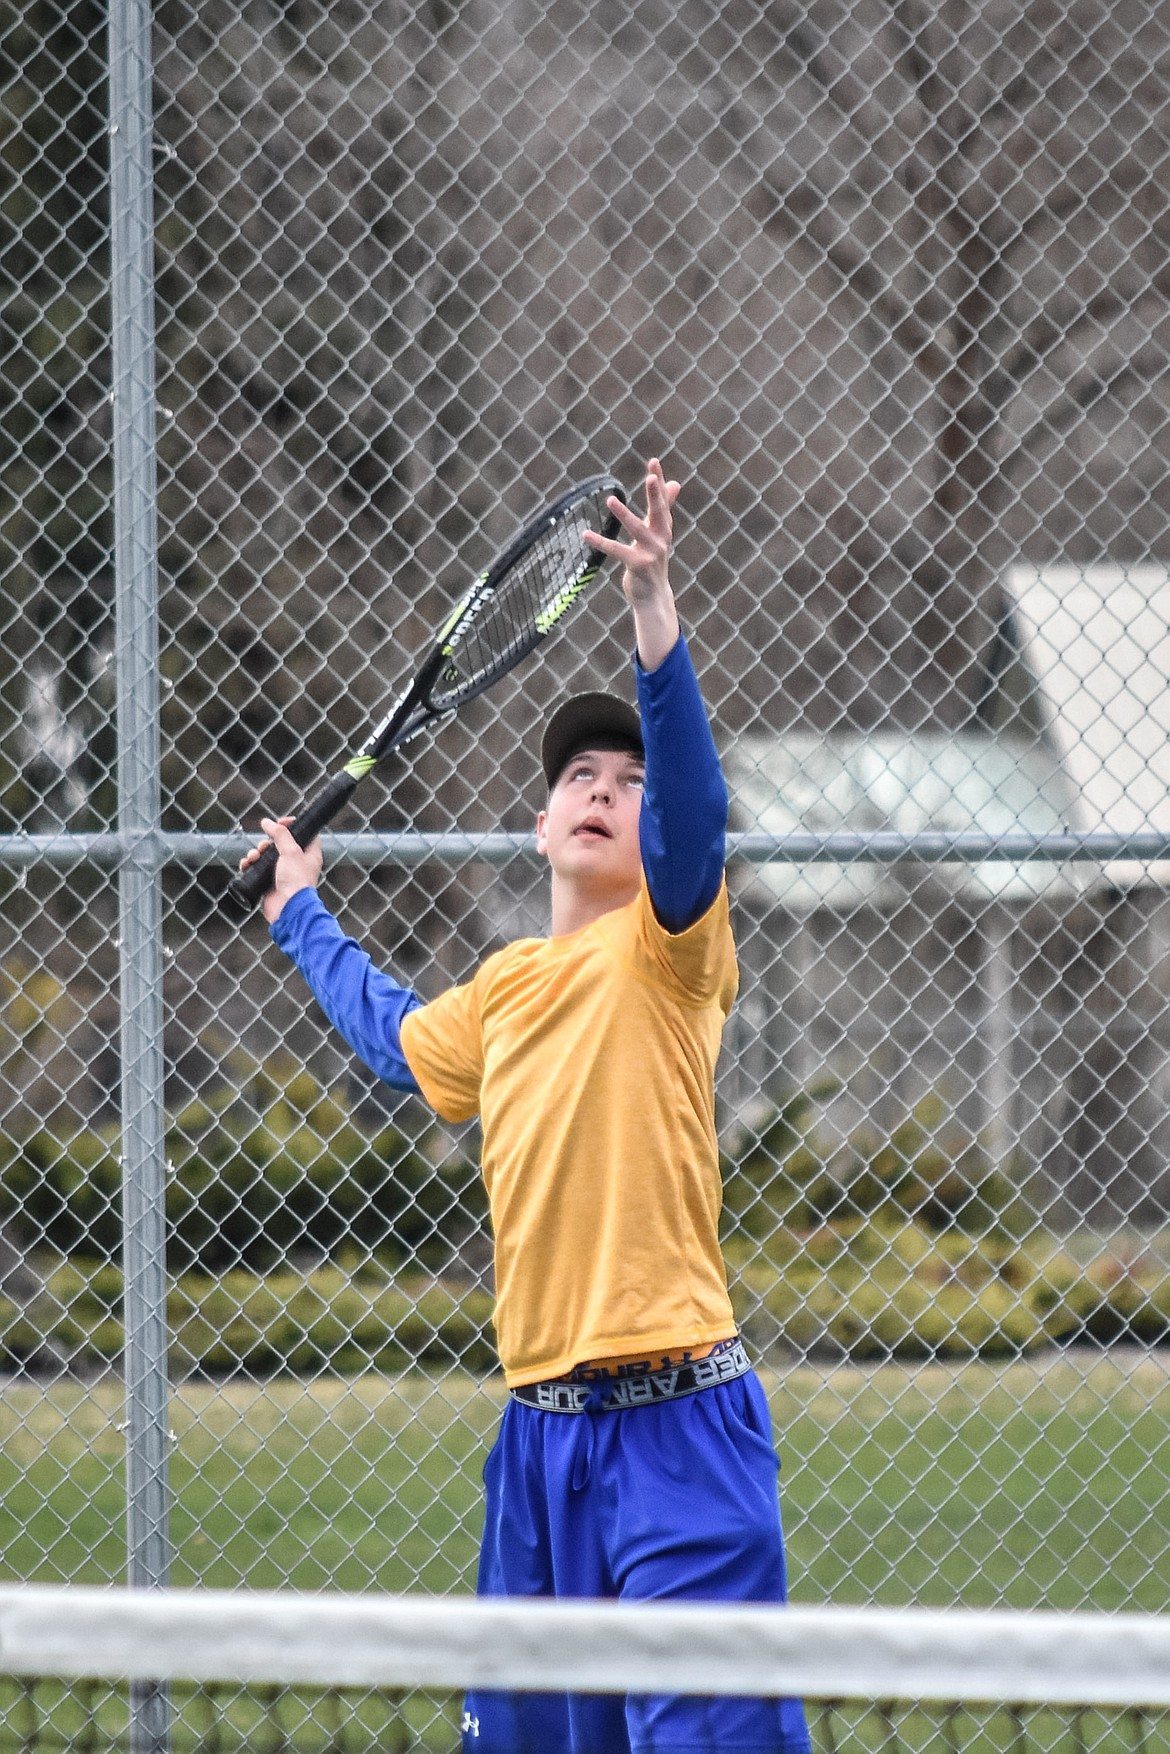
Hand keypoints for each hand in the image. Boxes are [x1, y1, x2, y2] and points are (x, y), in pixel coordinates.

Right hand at [238, 815, 322, 924]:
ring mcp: (282, 873)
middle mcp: (297, 863)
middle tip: (264, 847)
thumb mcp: (291, 851)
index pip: (303, 833)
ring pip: (265, 856)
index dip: (292, 826)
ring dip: (256, 853)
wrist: (288, 909)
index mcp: (309, 854)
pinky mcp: (269, 883)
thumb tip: (267, 822)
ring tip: (253, 857)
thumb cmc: (296, 882)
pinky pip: (257, 869)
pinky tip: (246, 865)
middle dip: (267, 842)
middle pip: (279, 844)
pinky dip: (250, 865)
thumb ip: (280, 834)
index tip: (280, 823)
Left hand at [585, 457, 681, 670]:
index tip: (653, 461)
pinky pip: (617, 551)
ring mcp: (651, 553)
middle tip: (651, 477)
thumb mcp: (659, 532)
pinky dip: (600, 542)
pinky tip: (585, 534)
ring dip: (624, 514)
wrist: (653, 595)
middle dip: (655, 495)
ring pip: (637, 529)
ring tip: (611, 499)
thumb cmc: (653, 560)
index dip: (658, 482)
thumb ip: (664, 507)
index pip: (662, 501)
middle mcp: (661, 539)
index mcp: (664, 528)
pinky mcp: (637, 565)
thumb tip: (675, 483)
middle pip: (659, 512)